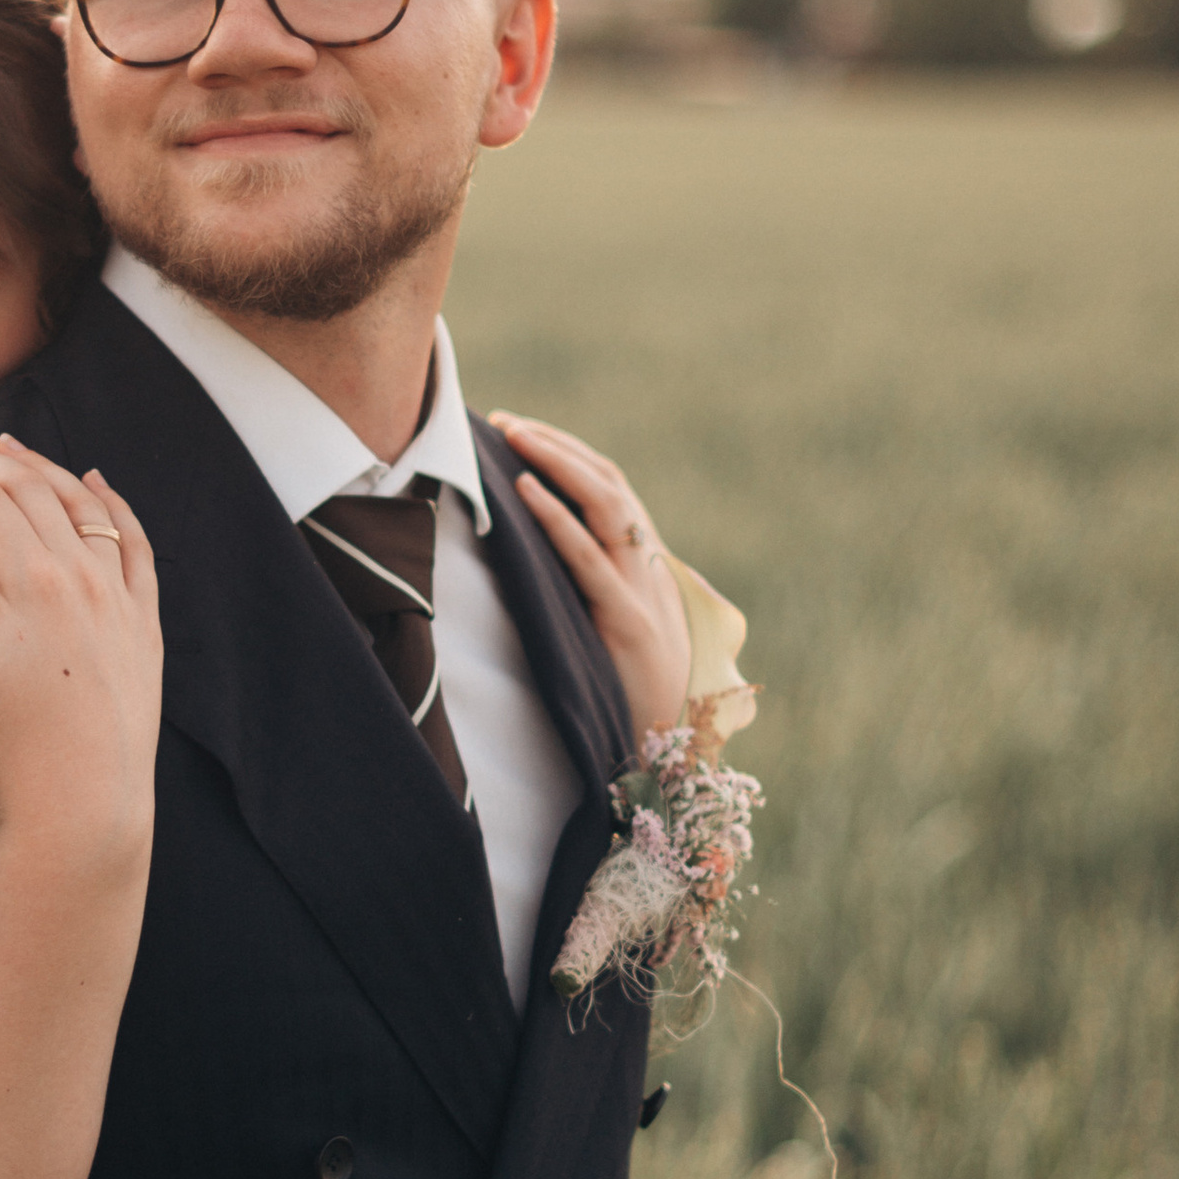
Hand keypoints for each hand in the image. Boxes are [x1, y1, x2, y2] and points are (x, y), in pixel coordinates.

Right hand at [0, 435, 161, 868]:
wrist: (84, 798)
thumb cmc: (8, 740)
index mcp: (31, 581)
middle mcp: (82, 574)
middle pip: (29, 490)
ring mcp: (120, 594)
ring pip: (81, 503)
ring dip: (41, 468)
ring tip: (8, 447)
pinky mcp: (144, 619)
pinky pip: (134, 541)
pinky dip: (112, 502)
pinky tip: (96, 482)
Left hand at [489, 412, 692, 738]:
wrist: (671, 758)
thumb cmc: (634, 701)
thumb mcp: (616, 637)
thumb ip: (594, 597)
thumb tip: (543, 569)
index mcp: (647, 569)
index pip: (613, 492)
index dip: (571, 457)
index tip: (526, 432)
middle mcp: (649, 570)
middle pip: (609, 483)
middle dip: (558, 446)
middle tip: (507, 420)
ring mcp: (640, 594)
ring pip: (606, 504)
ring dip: (556, 462)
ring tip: (514, 435)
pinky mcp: (626, 623)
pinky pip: (587, 558)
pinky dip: (556, 518)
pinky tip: (525, 489)